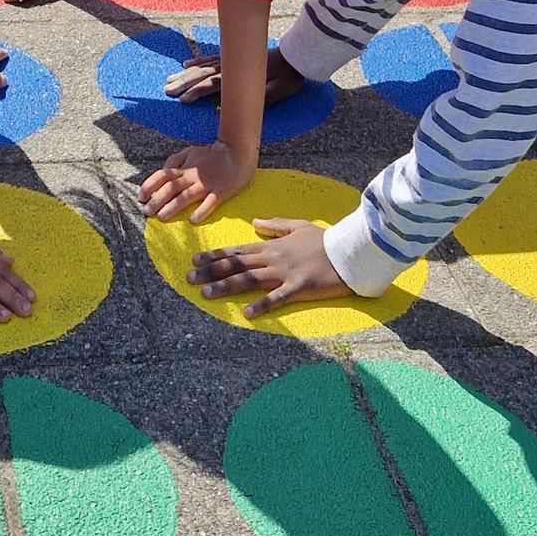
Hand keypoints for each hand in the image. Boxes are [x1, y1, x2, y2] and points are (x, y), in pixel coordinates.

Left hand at [139, 137, 256, 222]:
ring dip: (173, 207)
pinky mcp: (221, 192)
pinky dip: (201, 211)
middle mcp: (192, 177)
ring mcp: (206, 185)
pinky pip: (210, 202)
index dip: (150, 186)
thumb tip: (163, 170)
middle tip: (147, 212)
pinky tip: (193, 220)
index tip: (141, 197)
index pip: (162, 175)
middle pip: (171, 188)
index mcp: (185, 168)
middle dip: (157, 200)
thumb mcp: (191, 151)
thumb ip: (176, 160)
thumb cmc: (214, 153)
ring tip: (162, 217)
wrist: (238, 151)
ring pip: (186, 196)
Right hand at [160, 44, 302, 106]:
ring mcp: (231, 60)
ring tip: (170, 80)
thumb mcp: (276, 93)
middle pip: (202, 75)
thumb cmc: (287, 78)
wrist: (296, 57)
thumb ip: (255, 101)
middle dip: (184, 83)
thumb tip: (227, 108)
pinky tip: (187, 64)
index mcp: (238, 78)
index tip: (182, 101)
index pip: (212, 85)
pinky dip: (198, 61)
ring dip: (186, 74)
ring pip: (203, 66)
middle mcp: (230, 67)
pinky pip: (211, 58)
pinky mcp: (234, 57)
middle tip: (167, 90)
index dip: (196, 92)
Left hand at [187, 216, 348, 316]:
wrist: (347, 251)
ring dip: (226, 286)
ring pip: (249, 279)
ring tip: (206, 293)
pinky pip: (277, 297)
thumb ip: (275, 225)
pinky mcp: (298, 287)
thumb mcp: (298, 226)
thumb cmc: (324, 240)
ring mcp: (285, 273)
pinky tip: (247, 313)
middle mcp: (273, 258)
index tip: (196, 259)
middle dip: (211, 271)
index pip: (238, 250)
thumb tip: (255, 222)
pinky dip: (262, 305)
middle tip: (189, 277)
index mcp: (272, 246)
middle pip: (237, 265)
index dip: (215, 255)